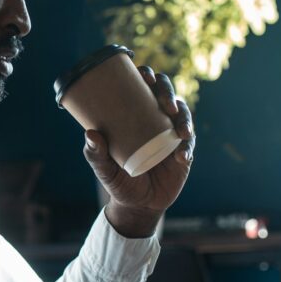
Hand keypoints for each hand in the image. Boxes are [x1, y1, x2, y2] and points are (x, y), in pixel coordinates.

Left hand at [83, 67, 194, 236]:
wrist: (137, 205)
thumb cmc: (118, 180)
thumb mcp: (104, 169)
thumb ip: (95, 154)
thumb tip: (91, 133)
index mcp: (135, 115)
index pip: (143, 87)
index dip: (146, 76)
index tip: (144, 76)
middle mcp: (155, 119)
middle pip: (166, 94)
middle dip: (168, 92)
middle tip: (165, 104)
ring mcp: (171, 133)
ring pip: (183, 114)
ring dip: (184, 118)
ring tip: (180, 131)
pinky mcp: (184, 151)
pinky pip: (189, 144)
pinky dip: (187, 148)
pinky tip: (181, 157)